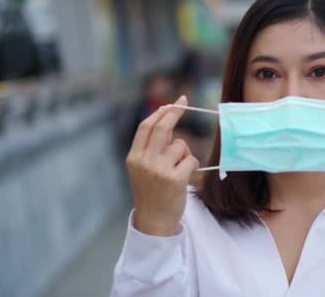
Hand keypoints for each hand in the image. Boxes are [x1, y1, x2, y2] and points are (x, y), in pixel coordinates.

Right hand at [125, 95, 199, 235]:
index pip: (146, 127)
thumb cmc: (152, 192)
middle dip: (174, 112)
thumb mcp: (143, 169)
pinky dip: (191, 165)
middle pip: (162, 128)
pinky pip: (191, 159)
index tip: (172, 103)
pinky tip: (184, 178)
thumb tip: (168, 122)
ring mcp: (159, 170)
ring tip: (178, 170)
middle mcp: (144, 162)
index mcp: (133, 158)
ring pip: (181, 145)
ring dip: (185, 153)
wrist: (154, 221)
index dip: (160, 112)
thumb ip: (153, 147)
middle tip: (184, 102)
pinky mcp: (175, 179)